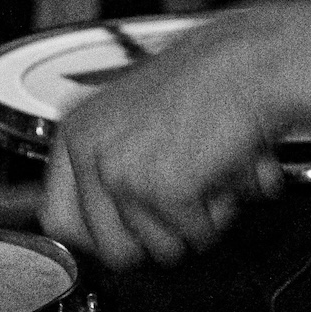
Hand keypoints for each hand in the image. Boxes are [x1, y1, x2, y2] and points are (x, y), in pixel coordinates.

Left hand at [41, 0, 304, 269]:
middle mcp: (90, 150)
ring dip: (194, 220)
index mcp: (77, 129)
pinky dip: (220, 211)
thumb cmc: (209, 79)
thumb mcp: (135, 115)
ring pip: (159, 250)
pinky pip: (197, 236)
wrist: (253, 60)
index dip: (97, 236)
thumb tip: (95, 231)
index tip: (125, 232)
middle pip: (111, 251)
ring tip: (205, 167)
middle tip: (182, 191)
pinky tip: (222, 167)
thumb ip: (109, 164)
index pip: (57, 220)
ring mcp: (124, 172)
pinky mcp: (164, 190)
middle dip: (156, 233)